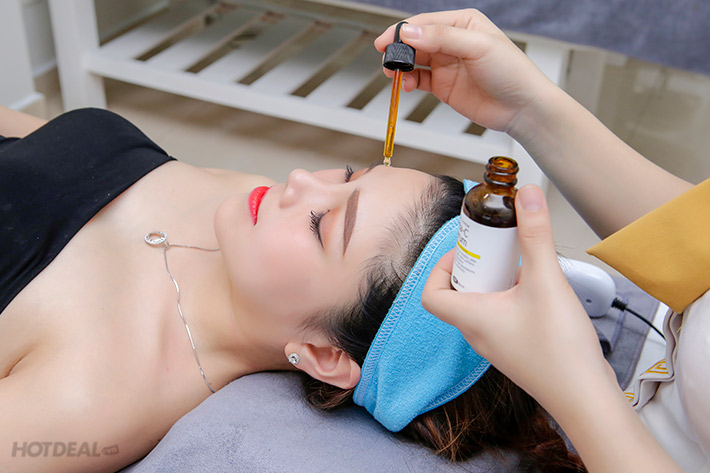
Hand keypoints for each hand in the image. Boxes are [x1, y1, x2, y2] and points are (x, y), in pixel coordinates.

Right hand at [374, 9, 554, 132]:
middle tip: (388, 59)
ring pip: (413, 61)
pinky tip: (406, 85)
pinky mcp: (442, 86)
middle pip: (415, 41)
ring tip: (395, 74)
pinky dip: (408, 82)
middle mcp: (452, 42)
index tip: (387, 41)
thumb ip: (442, 37)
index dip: (403, 31)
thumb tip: (411, 33)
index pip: (425, 22)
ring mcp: (446, 64)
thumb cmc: (511, 72)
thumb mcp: (477, 47)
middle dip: (399, 50)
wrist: (521, 108)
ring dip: (401, 67)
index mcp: (462, 23)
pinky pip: (418, 80)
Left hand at [422, 185, 613, 407]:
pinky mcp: (518, 349)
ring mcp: (497, 344)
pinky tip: (542, 290)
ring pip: (484, 304)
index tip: (468, 250)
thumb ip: (535, 234)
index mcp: (471, 319)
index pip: (431, 294)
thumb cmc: (560, 351)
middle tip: (498, 249)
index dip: (441, 268)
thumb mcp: (545, 280)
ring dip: (498, 280)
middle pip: (459, 294)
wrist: (587, 399)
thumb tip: (526, 196)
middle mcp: (478, 334)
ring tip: (522, 264)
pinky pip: (503, 316)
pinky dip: (514, 297)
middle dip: (477, 266)